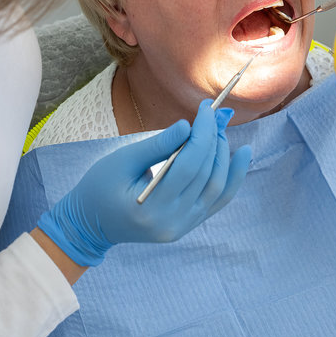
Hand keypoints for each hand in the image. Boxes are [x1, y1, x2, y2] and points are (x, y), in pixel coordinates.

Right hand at [36, 100, 250, 266]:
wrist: (92, 223)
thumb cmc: (100, 187)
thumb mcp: (122, 160)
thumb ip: (157, 145)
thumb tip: (188, 126)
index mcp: (150, 208)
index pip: (188, 166)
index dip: (202, 134)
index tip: (206, 109)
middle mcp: (171, 223)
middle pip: (205, 175)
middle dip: (213, 140)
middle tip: (213, 114)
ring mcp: (182, 227)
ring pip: (217, 188)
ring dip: (223, 155)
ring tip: (220, 130)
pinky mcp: (188, 224)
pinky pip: (218, 200)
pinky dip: (233, 177)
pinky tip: (243, 154)